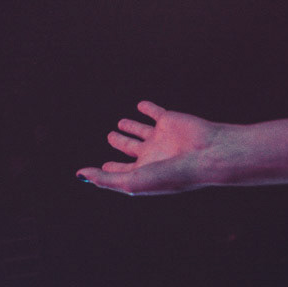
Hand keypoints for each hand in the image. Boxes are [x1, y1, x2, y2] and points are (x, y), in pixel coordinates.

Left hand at [76, 101, 221, 194]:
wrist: (207, 154)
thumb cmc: (172, 174)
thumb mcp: (132, 181)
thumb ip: (105, 179)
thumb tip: (80, 175)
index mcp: (145, 171)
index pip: (123, 170)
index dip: (111, 169)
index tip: (103, 167)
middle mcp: (152, 154)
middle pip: (130, 147)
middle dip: (120, 142)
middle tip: (111, 137)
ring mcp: (161, 137)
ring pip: (141, 129)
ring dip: (131, 126)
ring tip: (121, 124)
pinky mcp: (169, 120)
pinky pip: (155, 112)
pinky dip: (147, 108)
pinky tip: (141, 106)